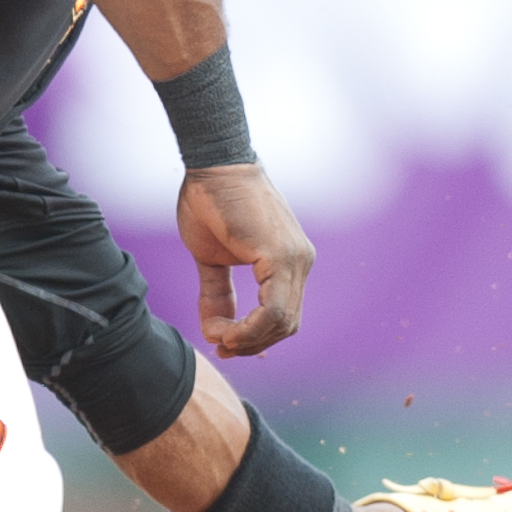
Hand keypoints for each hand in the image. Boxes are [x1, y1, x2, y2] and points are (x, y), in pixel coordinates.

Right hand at [176, 161, 313, 356]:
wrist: (213, 165)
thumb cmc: (210, 203)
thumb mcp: (212, 258)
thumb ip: (218, 293)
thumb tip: (214, 329)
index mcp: (290, 262)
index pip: (284, 317)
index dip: (254, 338)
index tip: (222, 343)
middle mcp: (301, 261)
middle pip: (286, 326)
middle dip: (251, 343)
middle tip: (220, 346)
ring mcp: (296, 258)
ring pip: (283, 323)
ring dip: (248, 339)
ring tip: (218, 337)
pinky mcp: (282, 255)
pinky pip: (274, 310)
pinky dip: (250, 328)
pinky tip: (226, 330)